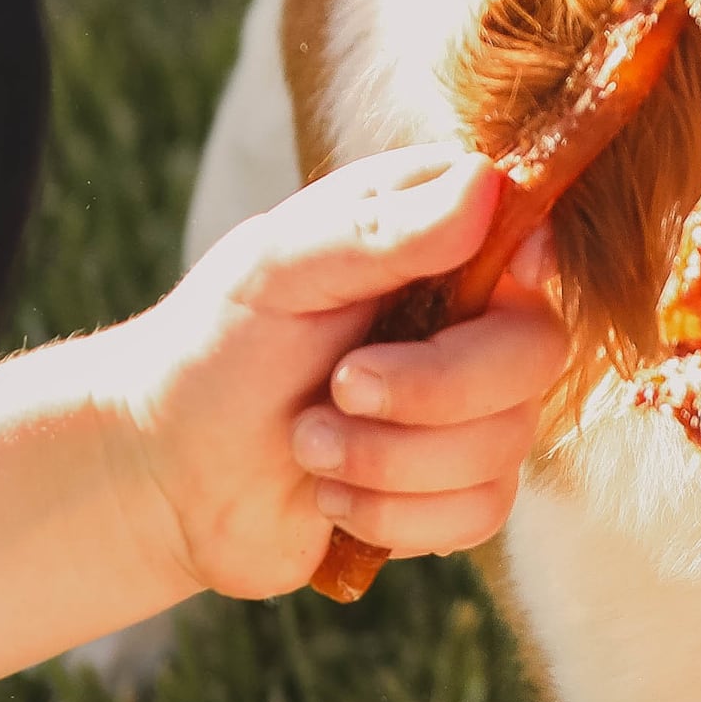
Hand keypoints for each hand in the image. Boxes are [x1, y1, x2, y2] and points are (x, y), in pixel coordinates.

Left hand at [98, 145, 573, 594]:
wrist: (164, 475)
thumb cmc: (217, 350)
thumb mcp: (277, 270)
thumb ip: (378, 229)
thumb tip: (486, 186)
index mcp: (445, 242)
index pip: (536, 234)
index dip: (526, 266)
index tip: (482, 289)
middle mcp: (479, 320)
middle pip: (536, 353)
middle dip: (433, 390)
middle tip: (339, 387)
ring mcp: (478, 410)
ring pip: (506, 444)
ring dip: (386, 460)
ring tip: (307, 445)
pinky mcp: (460, 490)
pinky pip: (479, 513)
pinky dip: (391, 515)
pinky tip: (330, 496)